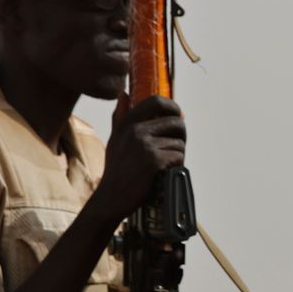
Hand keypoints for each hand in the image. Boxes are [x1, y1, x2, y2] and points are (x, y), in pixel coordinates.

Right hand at [91, 96, 185, 224]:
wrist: (111, 197)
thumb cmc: (116, 169)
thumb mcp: (115, 139)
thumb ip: (120, 116)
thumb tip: (124, 94)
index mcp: (128, 122)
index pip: (157, 101)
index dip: (173, 107)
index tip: (178, 116)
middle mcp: (136, 130)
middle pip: (176, 122)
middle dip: (182, 134)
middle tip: (176, 147)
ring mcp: (145, 145)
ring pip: (180, 143)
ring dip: (178, 155)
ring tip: (165, 164)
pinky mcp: (154, 160)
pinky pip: (178, 156)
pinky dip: (176, 165)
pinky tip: (165, 172)